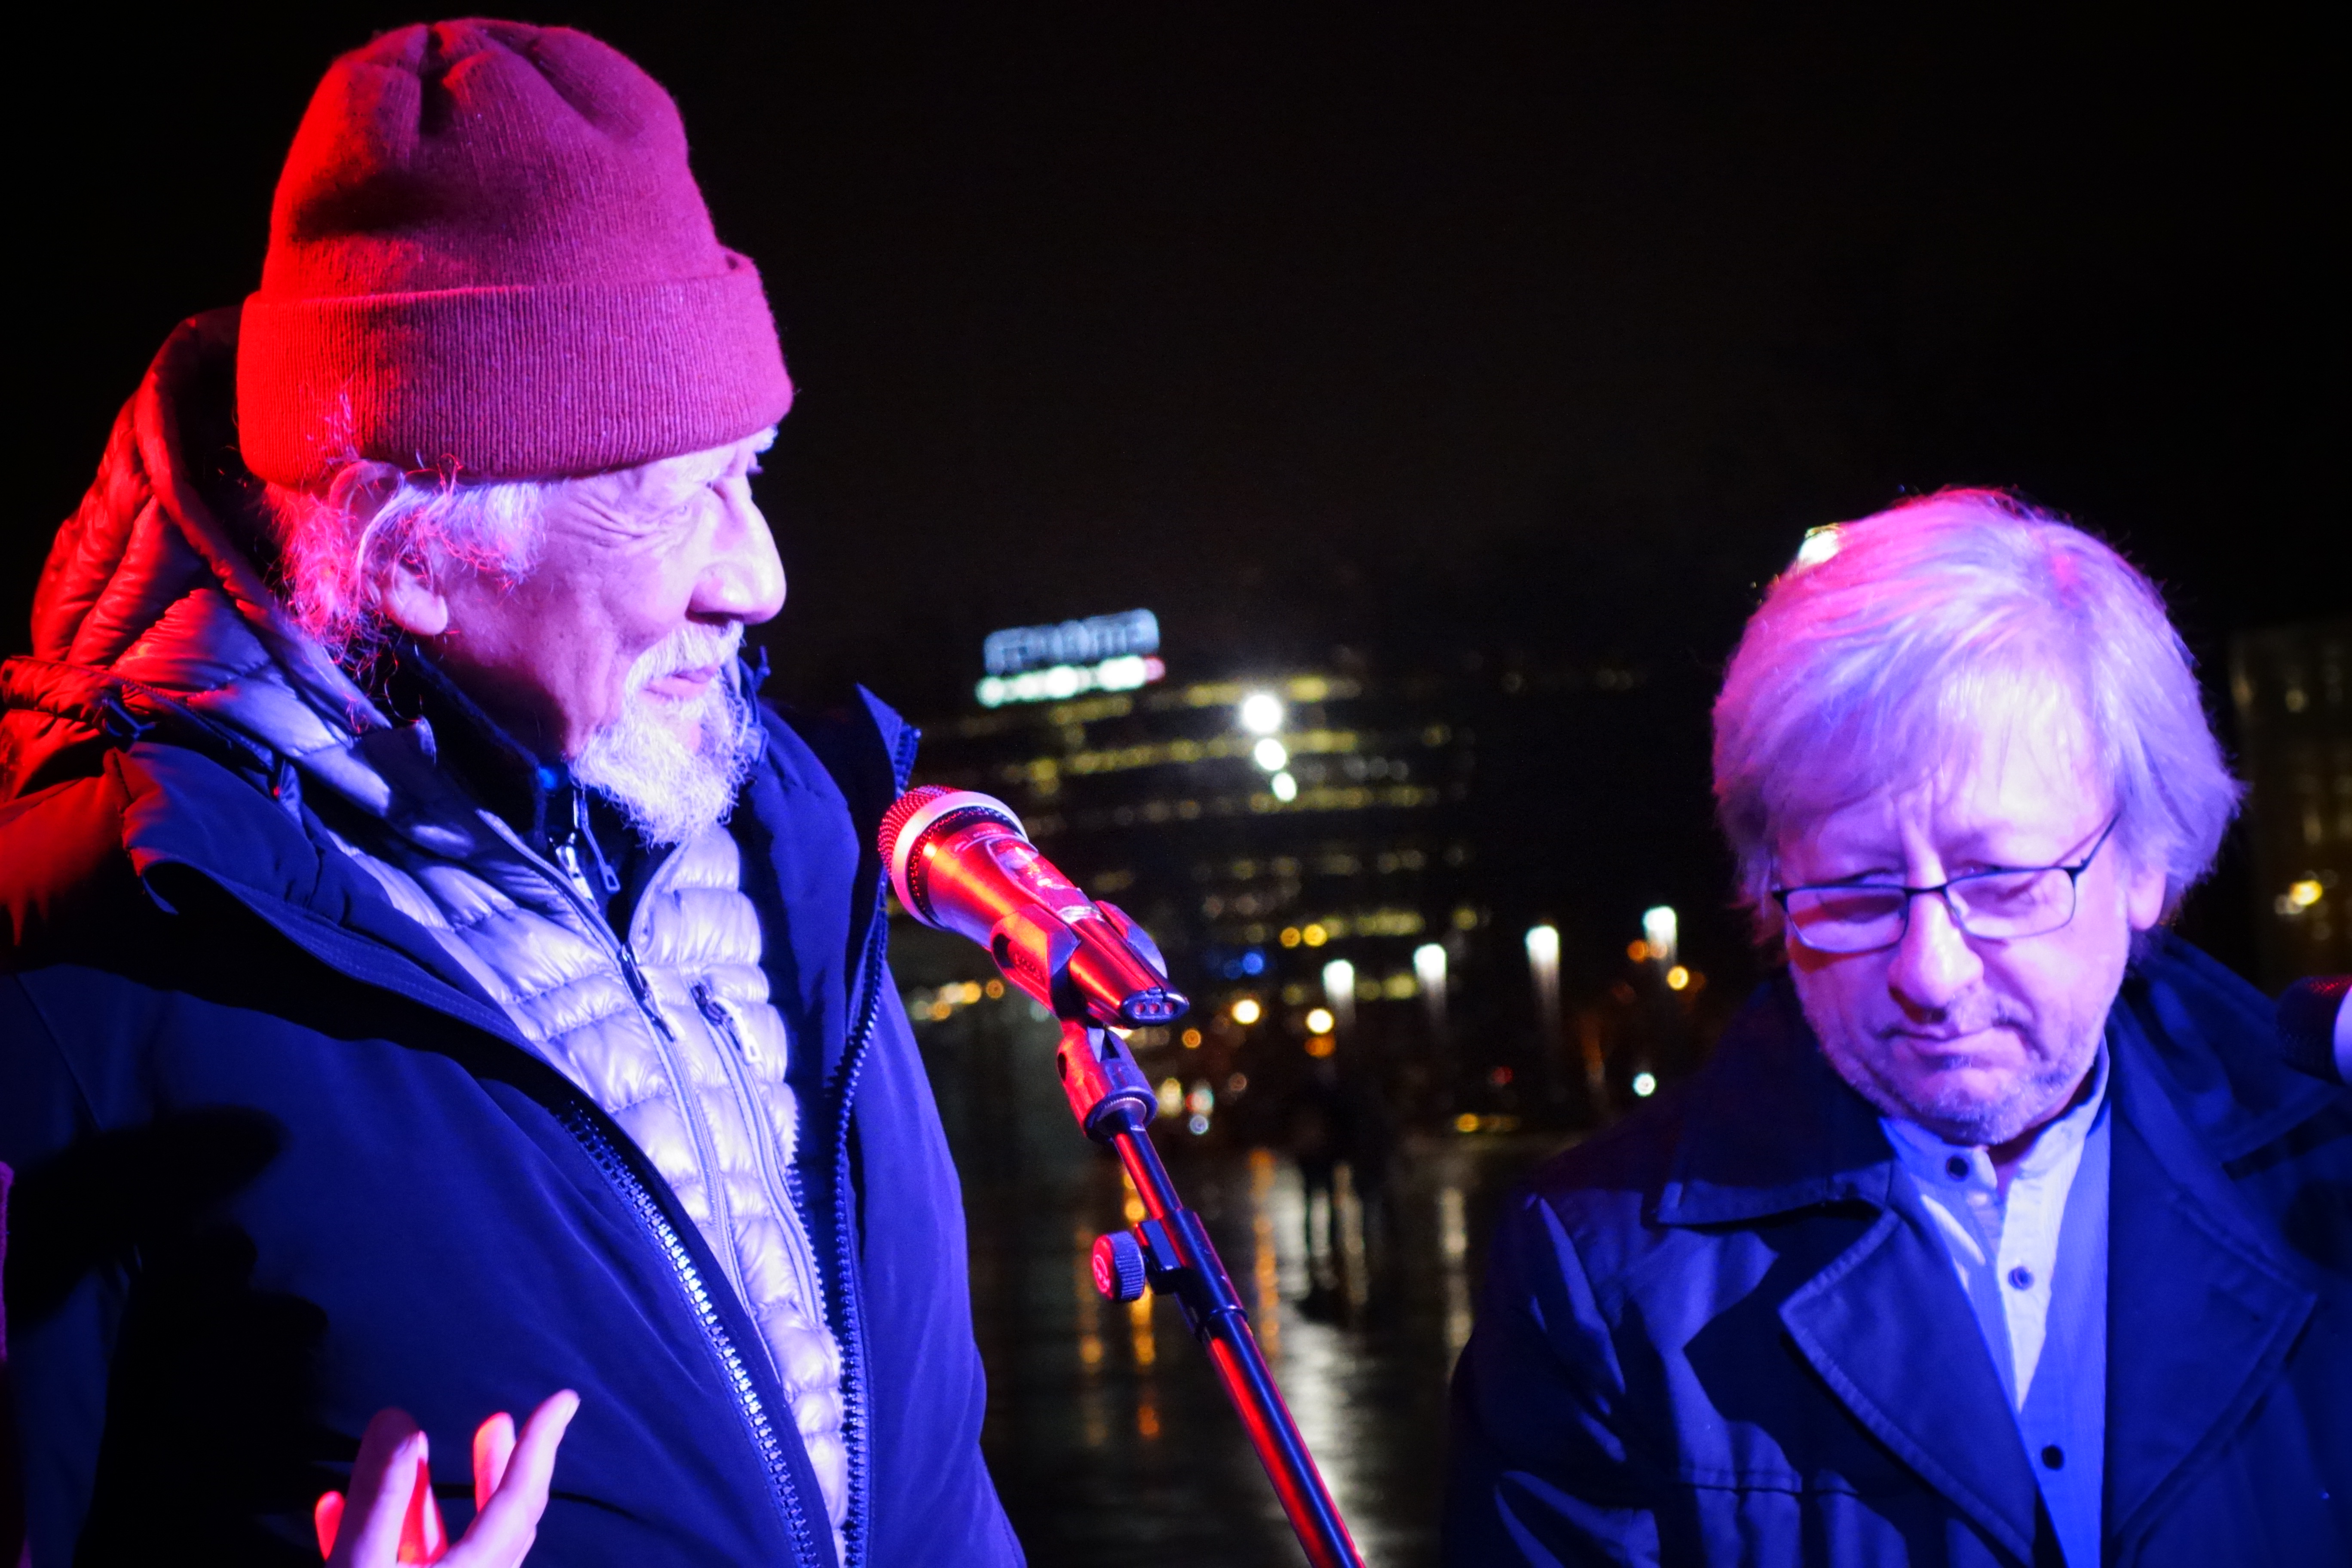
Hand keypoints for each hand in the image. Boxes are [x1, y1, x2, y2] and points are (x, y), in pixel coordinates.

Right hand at [314, 1391, 579, 1565]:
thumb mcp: (364, 1565)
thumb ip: (382, 1497)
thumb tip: (397, 1418)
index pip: (518, 1495)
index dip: (541, 1443)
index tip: (565, 1399)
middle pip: (497, 1518)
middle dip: (496, 1466)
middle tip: (497, 1422)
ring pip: (441, 1542)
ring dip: (421, 1496)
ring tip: (411, 1448)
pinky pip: (399, 1564)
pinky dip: (377, 1536)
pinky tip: (332, 1507)